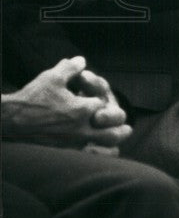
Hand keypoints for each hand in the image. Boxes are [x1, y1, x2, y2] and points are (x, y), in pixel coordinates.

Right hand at [1, 57, 131, 148]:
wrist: (7, 122)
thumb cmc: (30, 99)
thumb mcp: (51, 78)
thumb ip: (70, 68)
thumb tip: (82, 61)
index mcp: (81, 109)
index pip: (104, 106)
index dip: (105, 102)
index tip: (102, 101)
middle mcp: (80, 129)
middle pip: (112, 131)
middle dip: (121, 128)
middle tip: (128, 128)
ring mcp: (72, 143)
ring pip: (103, 147)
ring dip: (113, 143)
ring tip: (119, 144)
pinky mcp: (62, 153)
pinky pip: (88, 157)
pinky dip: (98, 156)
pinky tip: (100, 155)